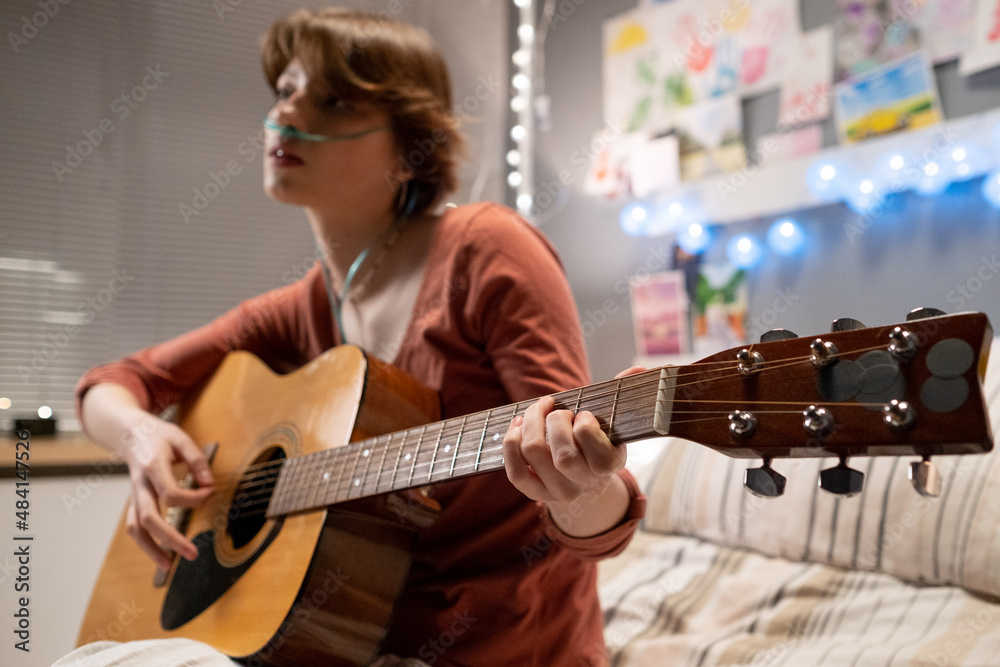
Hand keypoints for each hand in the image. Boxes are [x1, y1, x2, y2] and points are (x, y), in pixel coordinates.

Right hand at [120, 416, 213, 569]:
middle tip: (192, 554)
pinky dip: (145, 543)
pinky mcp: (134, 502)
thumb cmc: (159, 436)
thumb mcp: (181, 438)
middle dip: (170, 539)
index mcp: (152, 467)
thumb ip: (197, 460)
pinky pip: (134, 526)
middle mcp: (139, 485)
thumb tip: (209, 484)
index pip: (171, 494)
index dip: (194, 498)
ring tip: (168, 566)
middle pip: (148, 518)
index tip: (210, 492)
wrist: (132, 434)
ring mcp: (134, 495)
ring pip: (135, 528)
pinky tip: (160, 555)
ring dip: (150, 549)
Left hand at [502, 366, 645, 536]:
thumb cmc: (598, 440)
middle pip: (563, 455)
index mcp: (610, 466)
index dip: (585, 425)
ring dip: (531, 423)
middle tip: (559, 411)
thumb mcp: (614, 422)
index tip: (584, 414)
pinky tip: (518, 425)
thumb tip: (639, 369)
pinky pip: (515, 472)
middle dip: (555, 421)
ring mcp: (559, 491)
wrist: (586, 478)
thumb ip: (622, 394)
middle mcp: (585, 483)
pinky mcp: (536, 493)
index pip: (595, 449)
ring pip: (534, 453)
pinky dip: (511, 443)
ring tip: (537, 410)